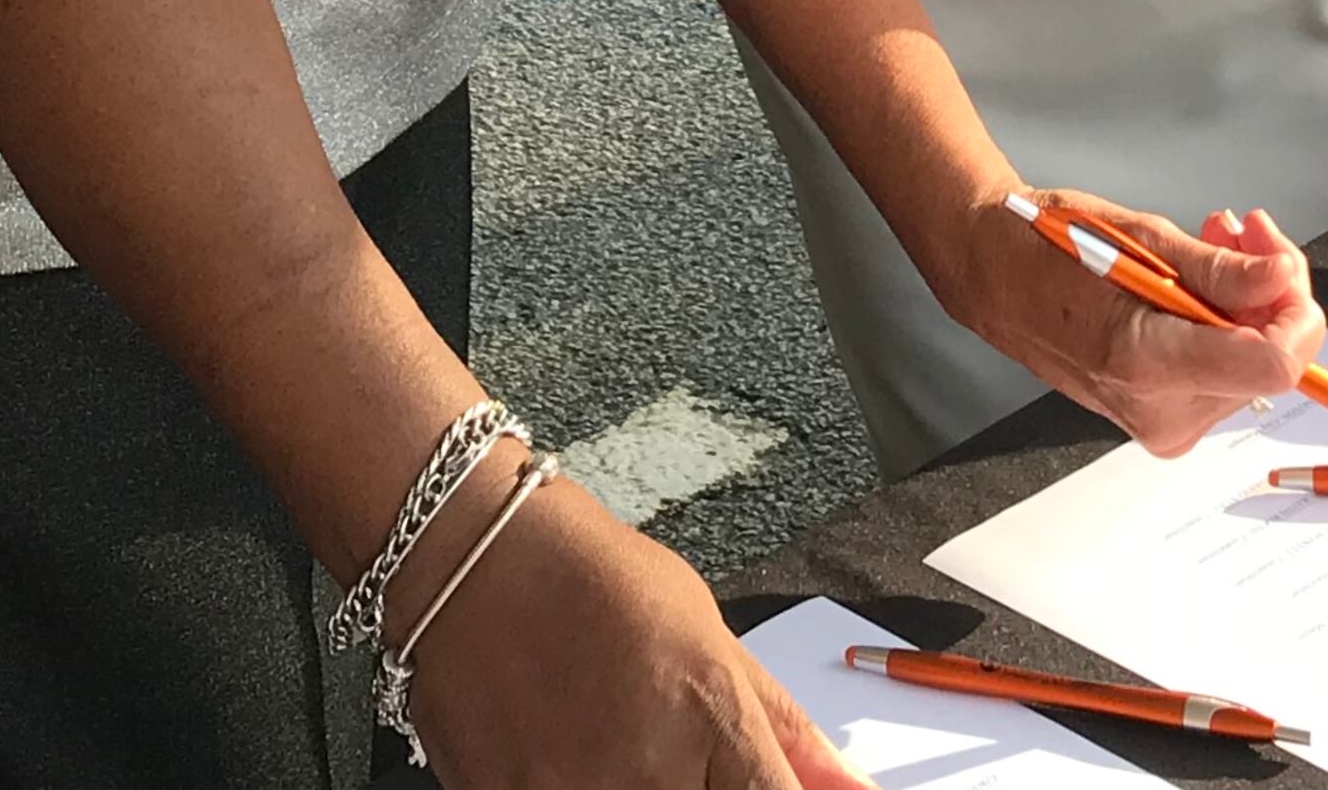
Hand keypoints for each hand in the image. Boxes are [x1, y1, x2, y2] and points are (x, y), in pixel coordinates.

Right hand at [406, 475, 867, 787]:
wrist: (479, 559)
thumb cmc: (602, 582)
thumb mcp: (714, 637)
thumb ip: (782, 728)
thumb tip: (849, 785)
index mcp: (713, 721)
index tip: (773, 788)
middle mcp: (648, 773)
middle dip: (706, 788)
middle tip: (677, 754)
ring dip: (640, 787)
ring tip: (615, 742)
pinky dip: (575, 785)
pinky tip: (571, 753)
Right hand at [943, 188, 1323, 456]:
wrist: (998, 277)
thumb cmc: (1050, 252)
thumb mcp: (1142, 238)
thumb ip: (1221, 270)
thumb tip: (1281, 280)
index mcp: (1150, 364)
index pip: (1274, 366)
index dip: (1298, 312)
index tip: (1281, 265)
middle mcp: (1160, 410)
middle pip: (1271, 361)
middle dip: (1270, 289)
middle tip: (1242, 233)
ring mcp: (1162, 422)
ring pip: (1254, 363)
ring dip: (1248, 299)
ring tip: (1214, 244)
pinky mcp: (1163, 417)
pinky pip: (1226, 370)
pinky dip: (1227, 321)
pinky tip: (1203, 278)